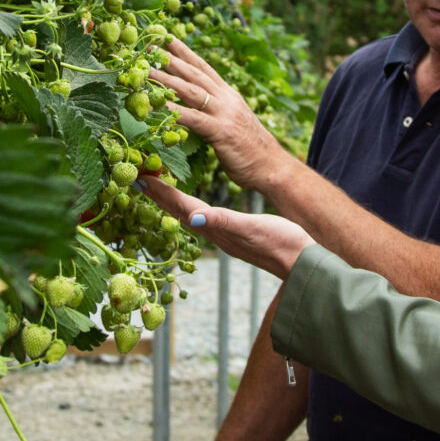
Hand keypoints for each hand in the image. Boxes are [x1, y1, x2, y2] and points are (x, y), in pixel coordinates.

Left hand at [141, 178, 312, 278]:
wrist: (303, 263)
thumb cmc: (282, 243)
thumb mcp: (252, 228)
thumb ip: (223, 222)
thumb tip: (193, 218)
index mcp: (216, 228)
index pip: (181, 206)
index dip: (160, 192)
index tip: (140, 177)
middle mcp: (214, 233)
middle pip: (178, 211)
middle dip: (158, 195)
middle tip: (137, 178)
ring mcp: (223, 236)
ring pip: (188, 215)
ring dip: (170, 201)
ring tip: (157, 189)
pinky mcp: (233, 236)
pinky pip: (202, 218)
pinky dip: (190, 207)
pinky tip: (192, 206)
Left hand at [152, 38, 287, 190]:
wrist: (271, 165)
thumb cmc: (250, 148)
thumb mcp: (231, 121)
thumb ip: (215, 111)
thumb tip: (196, 109)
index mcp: (228, 94)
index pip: (203, 67)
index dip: (185, 52)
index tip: (167, 39)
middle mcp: (226, 98)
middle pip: (194, 73)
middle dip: (171, 59)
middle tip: (150, 46)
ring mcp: (224, 113)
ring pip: (190, 91)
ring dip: (166, 80)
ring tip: (146, 72)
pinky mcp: (221, 131)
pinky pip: (193, 118)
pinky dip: (174, 110)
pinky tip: (158, 106)